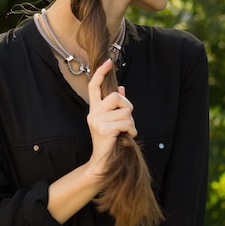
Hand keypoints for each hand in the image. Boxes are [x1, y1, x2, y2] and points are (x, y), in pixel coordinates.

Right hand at [86, 59, 136, 177]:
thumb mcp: (113, 121)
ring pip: (125, 111)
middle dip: (128, 107)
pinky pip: (126, 122)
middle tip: (127, 121)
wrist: (103, 163)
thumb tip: (122, 88)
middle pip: (116, 96)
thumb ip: (116, 106)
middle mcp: (93, 113)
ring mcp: (97, 121)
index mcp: (94, 109)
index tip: (108, 62)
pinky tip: (126, 136)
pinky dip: (131, 130)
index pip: (94, 86)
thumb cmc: (110, 142)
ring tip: (126, 132)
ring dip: (131, 123)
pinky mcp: (104, 129)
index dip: (100, 73)